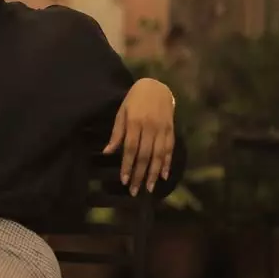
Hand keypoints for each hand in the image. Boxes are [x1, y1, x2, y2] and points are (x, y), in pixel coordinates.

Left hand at [102, 78, 174, 195]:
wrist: (156, 86)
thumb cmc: (134, 100)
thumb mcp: (121, 112)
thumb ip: (116, 133)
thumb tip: (107, 152)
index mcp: (134, 122)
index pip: (130, 148)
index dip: (127, 165)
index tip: (123, 180)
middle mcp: (149, 127)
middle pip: (144, 155)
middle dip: (139, 174)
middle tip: (134, 191)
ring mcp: (162, 129)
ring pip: (158, 155)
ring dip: (154, 173)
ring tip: (149, 188)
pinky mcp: (171, 130)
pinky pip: (170, 149)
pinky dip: (167, 163)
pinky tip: (164, 175)